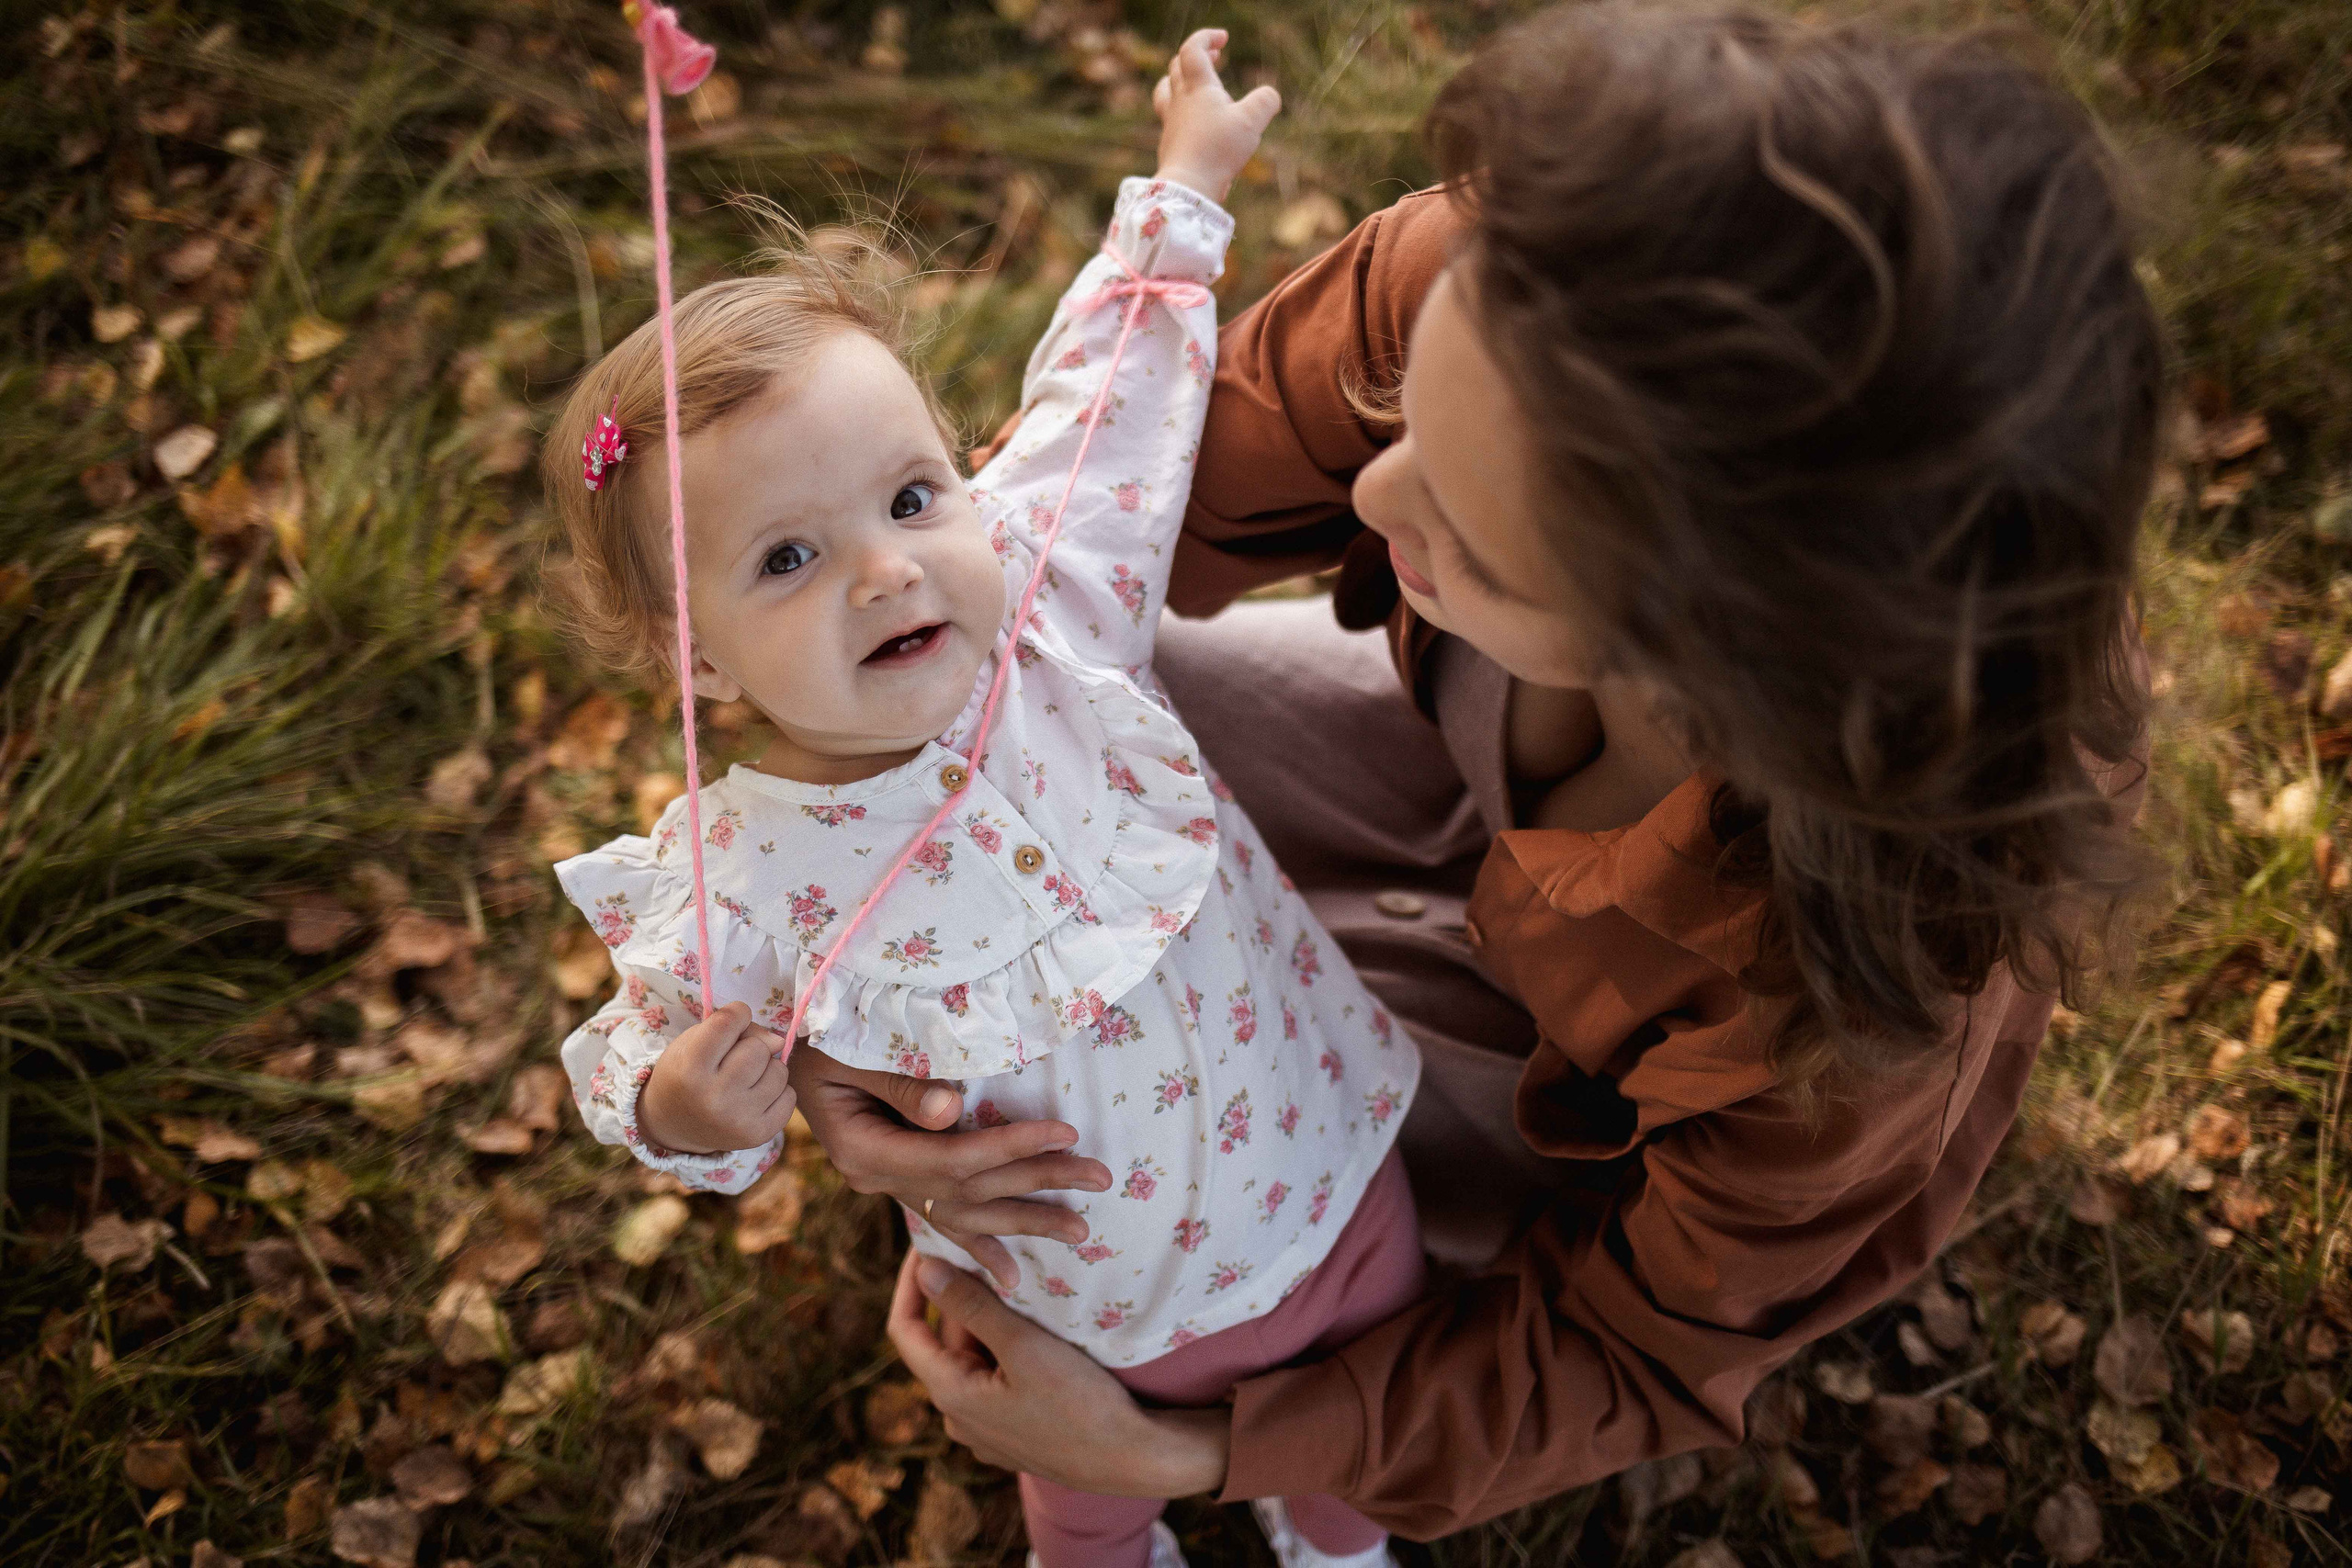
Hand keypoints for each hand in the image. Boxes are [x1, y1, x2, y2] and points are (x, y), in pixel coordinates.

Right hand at [635, 1001, 794, 1154]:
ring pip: (779, 1071)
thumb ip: (734, 1029)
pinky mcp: (757, 1135)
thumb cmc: (686, 1072)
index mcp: (690, 1068)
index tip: (734, 1021)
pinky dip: (778, 1092)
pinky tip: (755, 1097)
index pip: (728, 1022)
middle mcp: (713, 1097)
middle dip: (752, 1046)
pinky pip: (790, 1097)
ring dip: (767, 1069)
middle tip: (733, 1059)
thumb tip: (780, 1041)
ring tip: (745, 1079)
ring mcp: (737, 1119)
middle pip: (759, 1048)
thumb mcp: (694, 1041)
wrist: (673, 1124)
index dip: (737, 1014)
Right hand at [786, 1043, 1112, 1288]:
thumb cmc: (815, 1037)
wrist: (773, 1052)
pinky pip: (942, 1217)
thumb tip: (954, 1111)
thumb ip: (898, 1081)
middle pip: (970, 1190)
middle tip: (1100, 1181)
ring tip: (1081, 1231)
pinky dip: (980, 1246)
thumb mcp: (849, 1052)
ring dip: (1024, 1220)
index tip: (1065, 1134)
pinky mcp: (894, 1178)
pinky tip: (1014, 1277)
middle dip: (1037, 1184)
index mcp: (864, 1151)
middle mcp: (876, 1177)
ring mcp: (885, 1183)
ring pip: (964, 1211)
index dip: (1011, 1148)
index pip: (953, 1158)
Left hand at [889, 1252, 1233, 1496]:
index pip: (905, 1330)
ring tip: (1015, 1282)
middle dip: (960, 1298)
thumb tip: (926, 1269)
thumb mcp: (1023, 1346)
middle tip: (985, 1253)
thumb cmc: (1078, 1403)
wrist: (1132, 1459)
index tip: (926, 1245)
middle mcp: (958, 1418)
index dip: (909, 1284)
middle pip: (945, 1342)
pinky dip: (1004, 1349)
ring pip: (974, 1359)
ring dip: (987, 1322)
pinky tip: (1033, 1327)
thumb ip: (972, 1306)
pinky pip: (996, 1381)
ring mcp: (987, 1430)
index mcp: (950, 1394)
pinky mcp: (1015, 1435)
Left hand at [1152, 28, 1280, 203]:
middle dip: (1198, 55)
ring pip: (1167, 90)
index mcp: (1197, 87)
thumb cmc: (1218, 149)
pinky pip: (1170, 117)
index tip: (1223, 38)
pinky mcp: (1170, 143)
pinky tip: (1197, 122)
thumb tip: (1270, 96)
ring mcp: (1171, 122)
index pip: (1192, 49)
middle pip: (1178, 66)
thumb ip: (1265, 101)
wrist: (1189, 186)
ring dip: (1180, 79)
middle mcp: (1180, 100)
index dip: (1206, 37)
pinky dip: (1183, 109)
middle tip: (1216, 56)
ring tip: (1194, 83)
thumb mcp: (1252, 122)